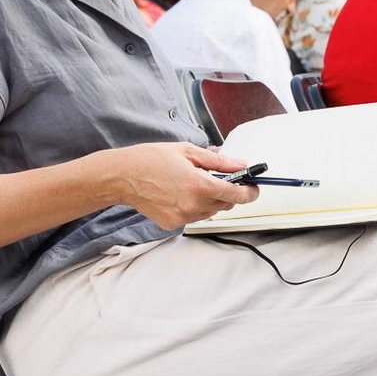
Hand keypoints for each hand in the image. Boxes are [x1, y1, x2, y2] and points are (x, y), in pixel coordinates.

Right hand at [107, 142, 258, 228]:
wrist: (122, 176)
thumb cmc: (152, 159)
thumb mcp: (189, 152)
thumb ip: (219, 162)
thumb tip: (241, 164)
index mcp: (199, 185)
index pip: (237, 195)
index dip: (250, 192)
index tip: (254, 187)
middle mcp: (193, 205)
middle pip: (226, 205)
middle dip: (229, 192)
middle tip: (221, 178)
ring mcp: (182, 217)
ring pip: (211, 212)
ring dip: (211, 200)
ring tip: (194, 182)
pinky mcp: (172, 224)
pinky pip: (194, 216)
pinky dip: (195, 206)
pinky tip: (181, 193)